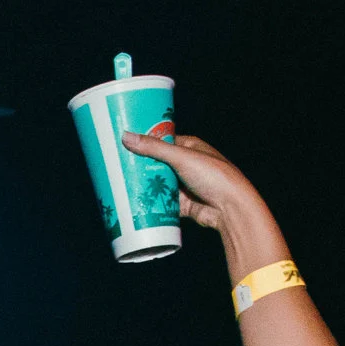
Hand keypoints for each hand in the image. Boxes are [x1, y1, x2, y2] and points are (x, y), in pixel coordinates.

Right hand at [119, 131, 265, 232]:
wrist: (230, 209)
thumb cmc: (213, 176)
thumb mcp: (182, 157)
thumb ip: (154, 148)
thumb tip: (126, 136)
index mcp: (189, 147)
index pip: (161, 141)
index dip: (143, 142)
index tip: (122, 143)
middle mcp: (186, 165)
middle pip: (156, 164)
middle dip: (138, 167)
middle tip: (114, 166)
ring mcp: (183, 185)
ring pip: (157, 184)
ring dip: (142, 186)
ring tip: (117, 184)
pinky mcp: (181, 204)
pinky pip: (161, 203)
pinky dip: (149, 203)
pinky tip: (131, 203)